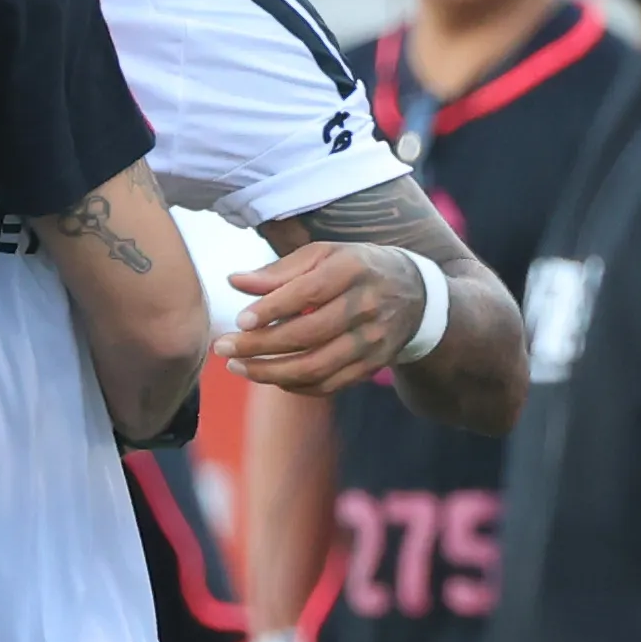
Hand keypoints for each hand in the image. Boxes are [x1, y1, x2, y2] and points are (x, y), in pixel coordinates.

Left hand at [220, 244, 429, 394]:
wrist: (416, 295)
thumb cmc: (355, 268)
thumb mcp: (324, 255)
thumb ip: (279, 270)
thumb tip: (233, 281)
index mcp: (353, 269)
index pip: (310, 292)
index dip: (273, 308)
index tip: (239, 320)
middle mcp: (367, 306)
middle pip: (308, 334)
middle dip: (260, 345)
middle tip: (224, 348)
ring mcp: (372, 341)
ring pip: (316, 367)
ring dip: (271, 372)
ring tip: (238, 367)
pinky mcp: (372, 366)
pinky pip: (329, 385)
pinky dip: (295, 385)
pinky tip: (270, 376)